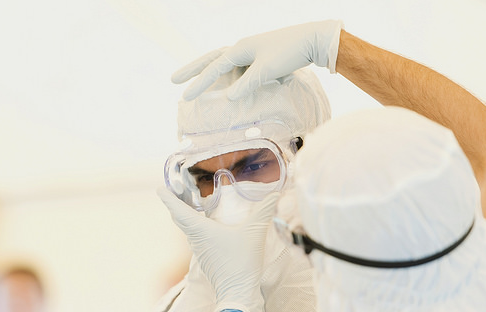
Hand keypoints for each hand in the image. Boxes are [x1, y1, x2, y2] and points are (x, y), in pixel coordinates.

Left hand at [157, 187, 279, 311]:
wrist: (237, 293)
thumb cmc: (241, 262)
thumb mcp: (254, 233)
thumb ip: (264, 211)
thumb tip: (274, 195)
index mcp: (200, 230)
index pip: (178, 210)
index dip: (168, 198)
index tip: (160, 188)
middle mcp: (195, 239)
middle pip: (179, 219)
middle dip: (175, 204)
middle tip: (176, 191)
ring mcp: (199, 251)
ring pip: (187, 229)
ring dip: (186, 216)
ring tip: (191, 204)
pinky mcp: (206, 259)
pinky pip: (196, 238)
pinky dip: (196, 227)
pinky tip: (208, 225)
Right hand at [172, 20, 342, 100]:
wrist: (312, 40)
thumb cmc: (289, 53)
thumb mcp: (266, 70)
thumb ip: (246, 84)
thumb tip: (228, 97)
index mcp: (241, 49)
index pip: (214, 68)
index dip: (199, 83)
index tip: (185, 95)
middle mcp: (242, 48)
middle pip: (211, 59)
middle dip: (193, 70)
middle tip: (173, 79)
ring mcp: (251, 51)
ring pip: (224, 63)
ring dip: (209, 72)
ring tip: (196, 82)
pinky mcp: (261, 57)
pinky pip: (238, 68)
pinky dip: (229, 77)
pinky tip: (228, 86)